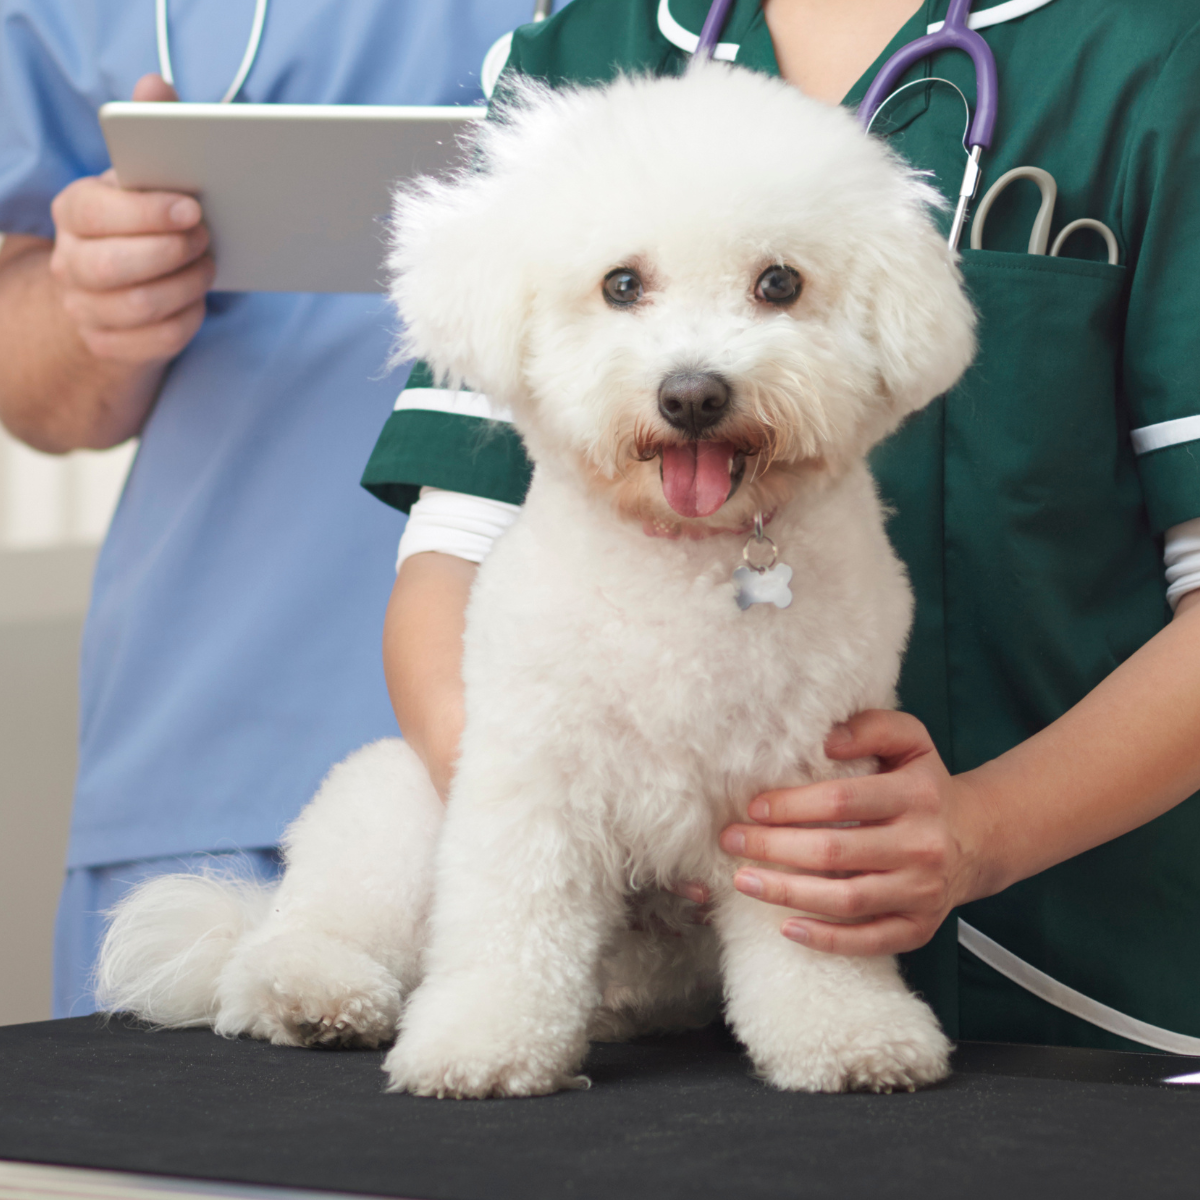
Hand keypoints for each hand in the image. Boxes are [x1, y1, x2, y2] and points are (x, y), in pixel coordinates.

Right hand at [47, 74, 213, 364]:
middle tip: (207, 238)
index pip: (97, 211)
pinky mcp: (110, 345)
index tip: (194, 208)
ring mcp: (86, 308)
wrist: (119, 289)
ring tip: (208, 265)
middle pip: (115, 267)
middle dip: (172, 253)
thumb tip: (157, 85)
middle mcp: (70, 262)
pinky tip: (198, 300)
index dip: (148, 212)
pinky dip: (188, 319)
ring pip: (141, 306)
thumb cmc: (139, 222)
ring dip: (187, 285)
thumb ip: (149, 131)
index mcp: (73, 211)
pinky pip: (158, 340)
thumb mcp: (142, 178)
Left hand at [718, 710, 993, 955]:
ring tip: (744, 881)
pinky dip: (826, 939)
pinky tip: (787, 927)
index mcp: (916, 795)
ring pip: (846, 900)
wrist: (979, 837)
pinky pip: (869, 940)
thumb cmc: (924, 785)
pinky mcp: (919, 928)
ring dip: (788, 893)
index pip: (842, 801)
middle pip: (835, 853)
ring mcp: (921, 892)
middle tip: (732, 841)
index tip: (753, 807)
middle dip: (774, 848)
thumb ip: (871, 727)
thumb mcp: (910, 741)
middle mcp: (922, 846)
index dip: (792, 805)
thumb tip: (826, 741)